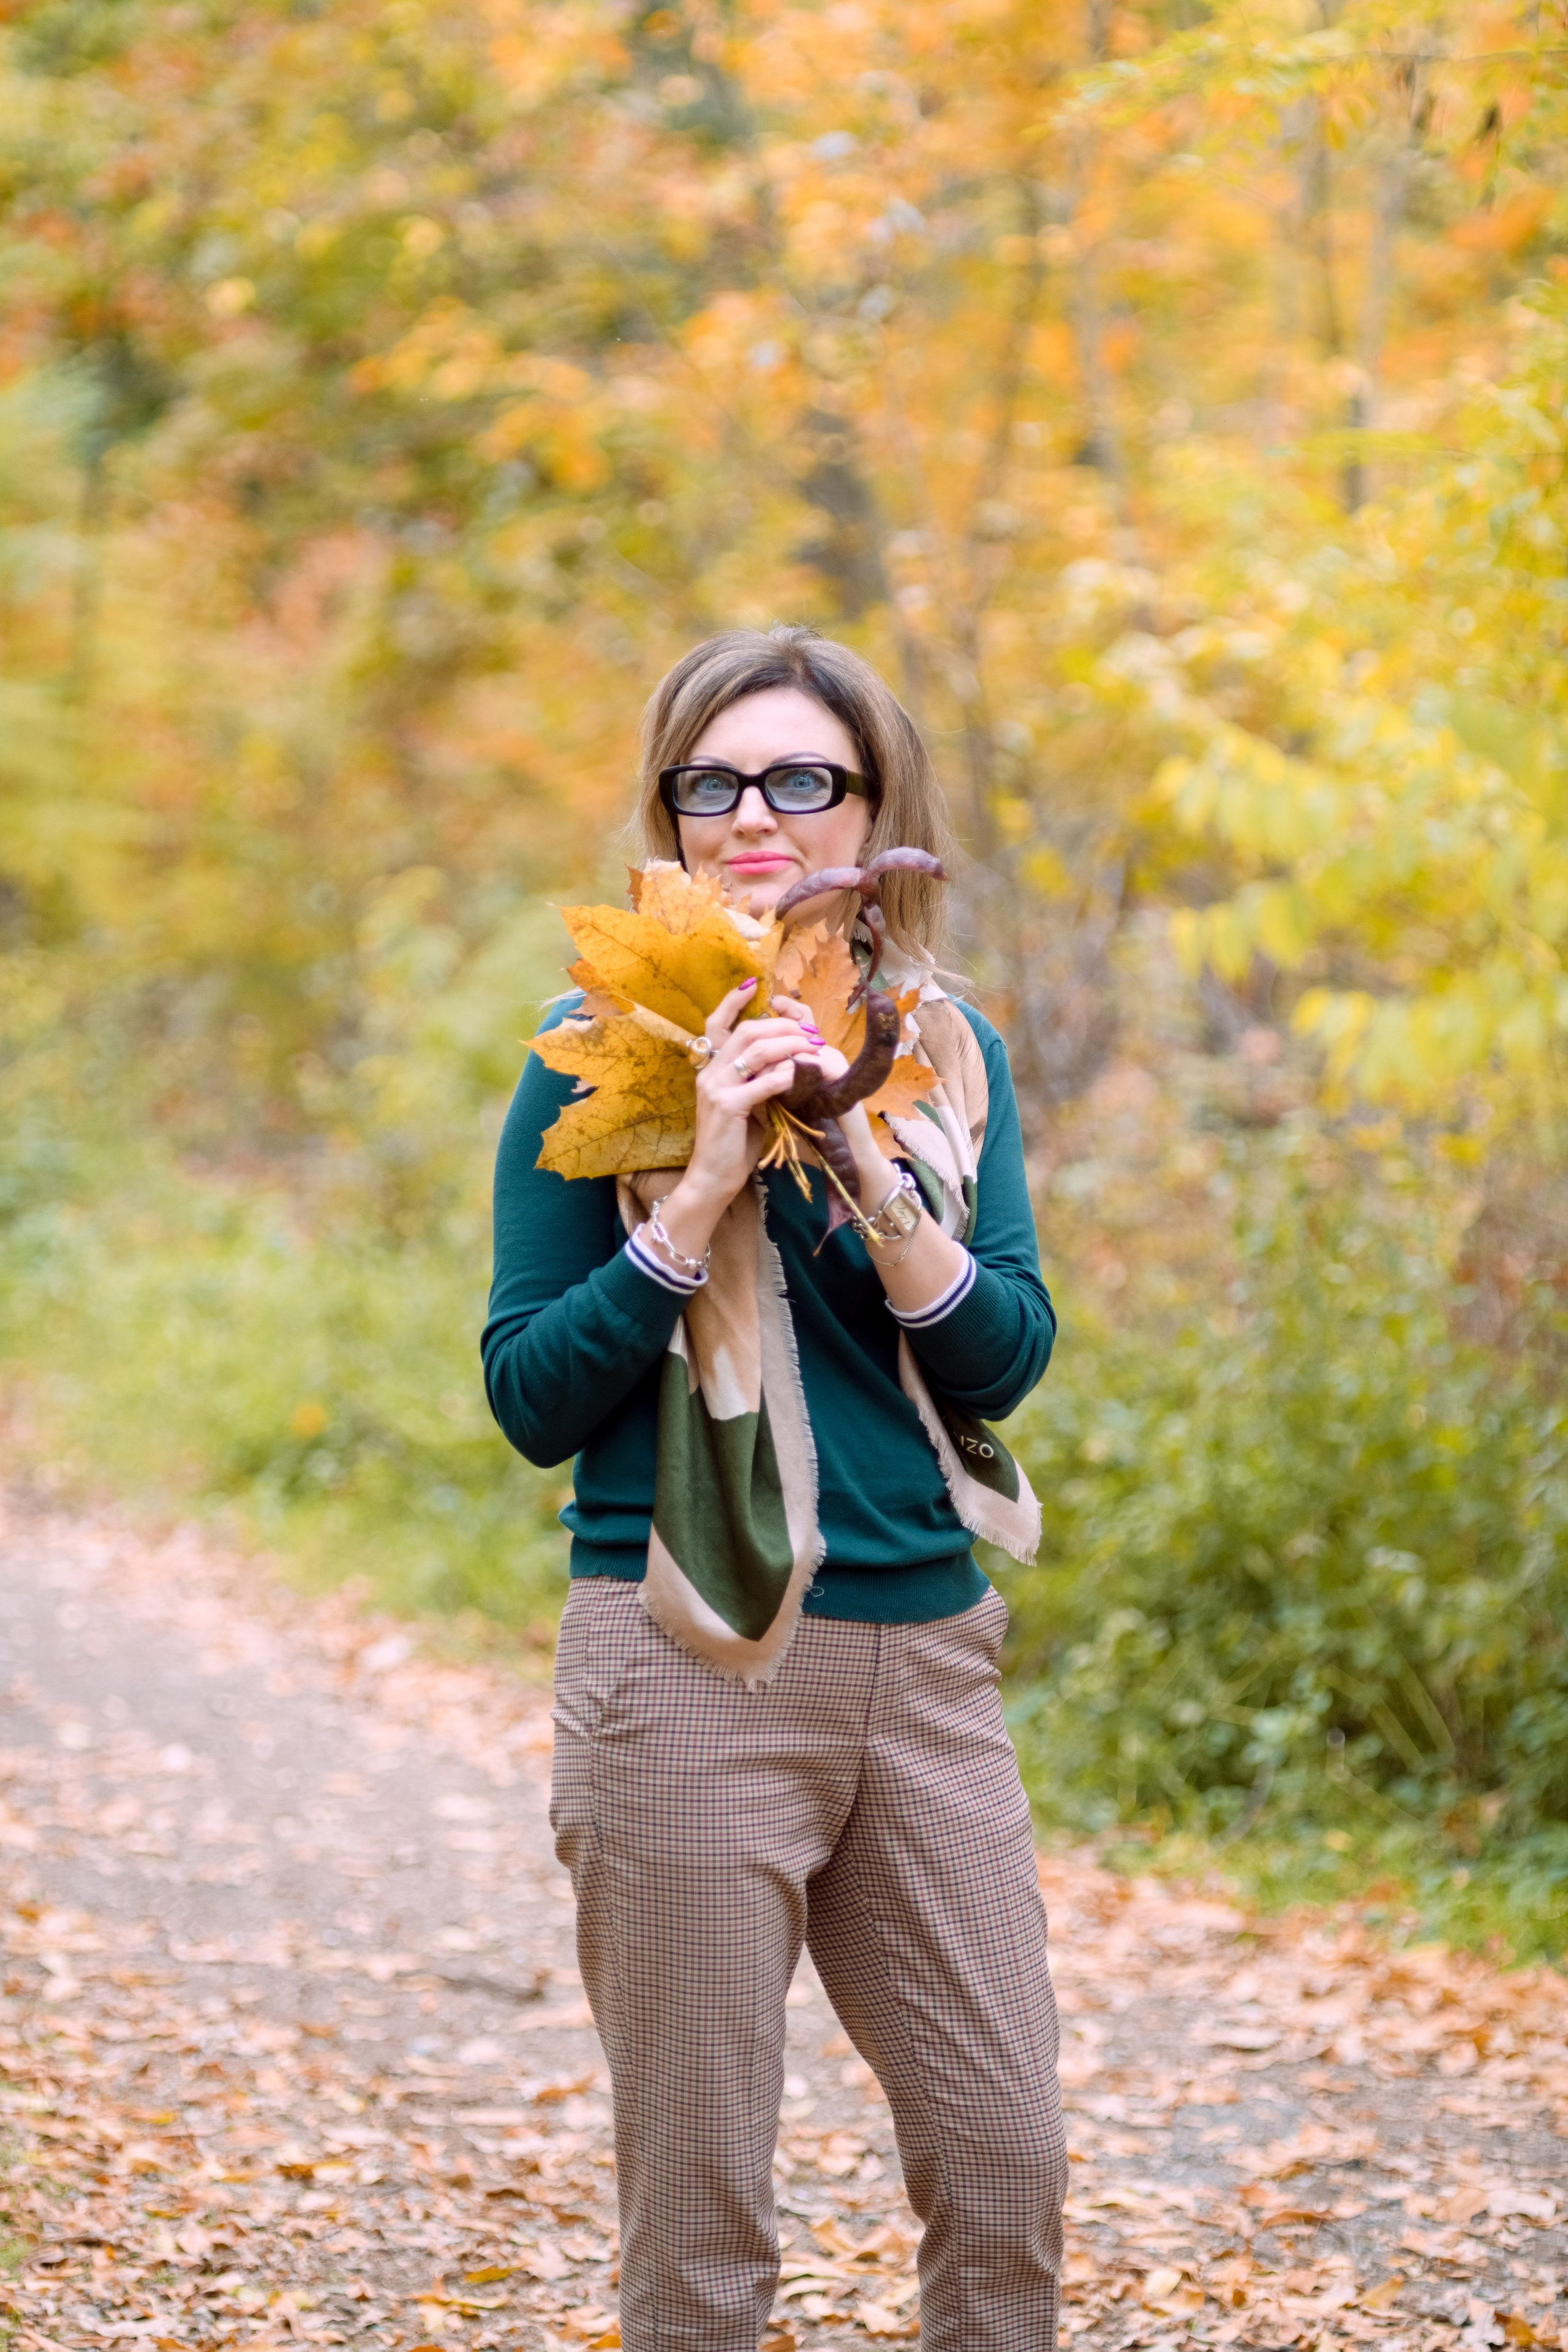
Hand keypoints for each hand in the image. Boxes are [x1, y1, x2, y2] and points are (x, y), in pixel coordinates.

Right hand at [650, 981, 823, 1268]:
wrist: (713, 1178)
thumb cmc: (733, 1144)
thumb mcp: (744, 1103)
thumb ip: (755, 1078)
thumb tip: (784, 1060)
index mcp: (710, 1068)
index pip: (715, 1023)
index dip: (733, 1001)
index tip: (753, 984)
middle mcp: (709, 1072)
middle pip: (747, 1031)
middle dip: (783, 1025)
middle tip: (810, 1032)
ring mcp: (715, 1088)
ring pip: (756, 1050)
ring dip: (791, 1045)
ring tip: (813, 1048)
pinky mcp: (728, 1106)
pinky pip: (763, 1081)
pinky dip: (787, 1074)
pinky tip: (803, 1075)